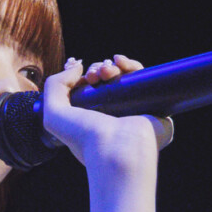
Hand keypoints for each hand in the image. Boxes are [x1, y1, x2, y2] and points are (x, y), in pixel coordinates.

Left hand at [40, 55, 172, 174]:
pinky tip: (120, 61)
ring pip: (127, 78)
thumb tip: (77, 65)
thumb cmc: (85, 138)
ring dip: (113, 66)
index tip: (82, 73)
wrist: (119, 150)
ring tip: (106, 70)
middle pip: (109, 82)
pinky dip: (133, 66)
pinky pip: (147, 80)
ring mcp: (137, 113)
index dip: (86, 77)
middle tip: (95, 75)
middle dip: (99, 70)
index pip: (92, 92)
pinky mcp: (157, 108)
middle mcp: (116, 117)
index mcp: (95, 122)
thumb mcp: (54, 114)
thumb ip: (55, 85)